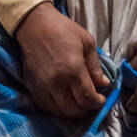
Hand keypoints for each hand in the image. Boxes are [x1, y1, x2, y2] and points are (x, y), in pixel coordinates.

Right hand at [15, 2, 110, 118]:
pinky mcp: (32, 86)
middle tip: (91, 103)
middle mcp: (56, 81)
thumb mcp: (87, 43)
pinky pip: (45, 107)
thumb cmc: (63, 29)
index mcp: (73, 69)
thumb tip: (104, 84)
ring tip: (79, 104)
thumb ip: (96, 67)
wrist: (34, 24)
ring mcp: (42, 86)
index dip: (97, 103)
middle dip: (86, 110)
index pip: (87, 98)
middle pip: (73, 110)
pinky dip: (57, 109)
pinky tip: (64, 101)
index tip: (101, 100)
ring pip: (59, 112)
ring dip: (72, 112)